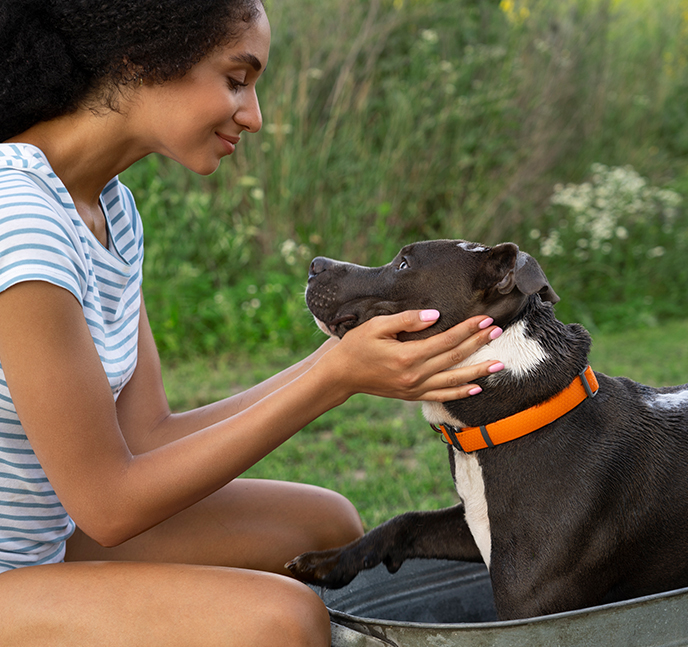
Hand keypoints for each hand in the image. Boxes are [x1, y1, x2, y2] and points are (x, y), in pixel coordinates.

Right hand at [321, 310, 502, 402]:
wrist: (341, 375)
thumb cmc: (356, 346)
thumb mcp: (376, 326)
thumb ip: (407, 320)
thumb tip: (436, 315)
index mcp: (407, 356)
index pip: (446, 340)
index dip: (468, 329)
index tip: (485, 319)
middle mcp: (415, 375)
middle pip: (454, 357)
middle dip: (478, 344)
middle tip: (498, 331)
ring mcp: (414, 388)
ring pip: (453, 380)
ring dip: (478, 371)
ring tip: (499, 363)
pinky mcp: (412, 395)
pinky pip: (441, 396)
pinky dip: (459, 392)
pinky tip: (476, 387)